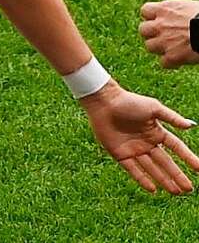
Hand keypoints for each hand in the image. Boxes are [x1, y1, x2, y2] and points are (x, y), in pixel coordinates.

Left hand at [80, 80, 198, 193]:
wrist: (104, 102)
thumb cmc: (129, 102)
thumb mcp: (153, 108)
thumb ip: (172, 117)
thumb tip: (191, 125)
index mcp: (156, 132)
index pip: (176, 148)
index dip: (188, 158)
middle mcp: (146, 143)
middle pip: (165, 162)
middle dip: (177, 175)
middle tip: (189, 189)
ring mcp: (133, 149)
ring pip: (152, 168)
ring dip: (164, 180)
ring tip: (176, 192)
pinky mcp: (119, 154)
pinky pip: (133, 169)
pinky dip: (142, 179)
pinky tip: (153, 189)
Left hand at [139, 0, 198, 67]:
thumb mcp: (191, 7)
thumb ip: (179, 12)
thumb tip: (182, 15)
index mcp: (166, 9)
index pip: (146, 11)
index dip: (152, 17)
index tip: (160, 20)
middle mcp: (161, 24)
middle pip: (143, 30)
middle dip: (152, 33)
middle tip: (164, 36)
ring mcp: (165, 41)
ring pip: (149, 46)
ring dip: (159, 48)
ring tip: (172, 48)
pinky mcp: (172, 56)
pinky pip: (163, 63)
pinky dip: (171, 62)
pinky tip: (181, 60)